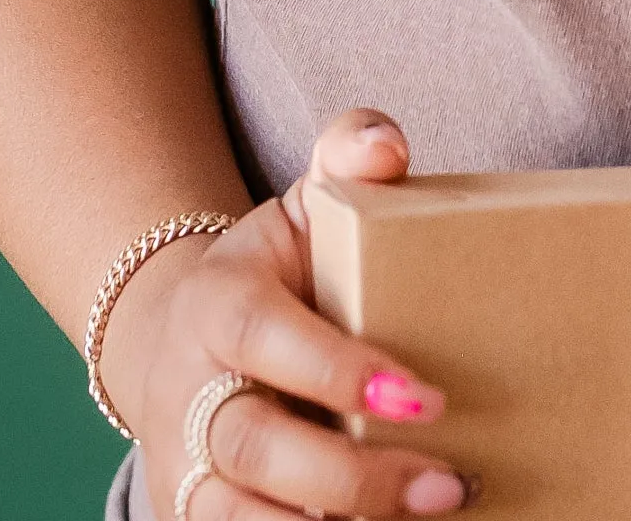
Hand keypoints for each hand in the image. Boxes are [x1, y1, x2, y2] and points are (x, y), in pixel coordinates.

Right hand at [102, 109, 469, 517]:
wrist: (181, 332)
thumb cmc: (273, 268)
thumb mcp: (305, 203)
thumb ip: (347, 156)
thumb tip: (386, 147)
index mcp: (218, 303)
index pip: (267, 340)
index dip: (339, 373)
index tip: (425, 397)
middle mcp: (189, 391)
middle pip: (255, 449)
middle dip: (351, 478)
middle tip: (448, 484)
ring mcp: (182, 463)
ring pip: (237, 518)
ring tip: (429, 516)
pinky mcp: (191, 514)